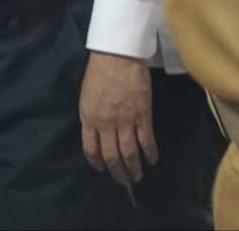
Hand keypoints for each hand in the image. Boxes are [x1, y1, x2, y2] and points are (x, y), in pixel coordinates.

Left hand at [79, 52, 157, 185]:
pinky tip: (152, 161)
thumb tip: (95, 129)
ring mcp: (125, 122)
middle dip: (117, 172)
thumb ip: (91, 114)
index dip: (96, 162)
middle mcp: (105, 124)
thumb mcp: (86, 95)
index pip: (90, 148)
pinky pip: (146, 141)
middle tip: (123, 181)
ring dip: (133, 168)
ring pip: (129, 153)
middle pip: (111, 155)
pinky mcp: (143, 117)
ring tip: (137, 177)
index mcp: (89, 118)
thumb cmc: (98, 71)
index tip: (102, 169)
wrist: (117, 57)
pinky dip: (150, 154)